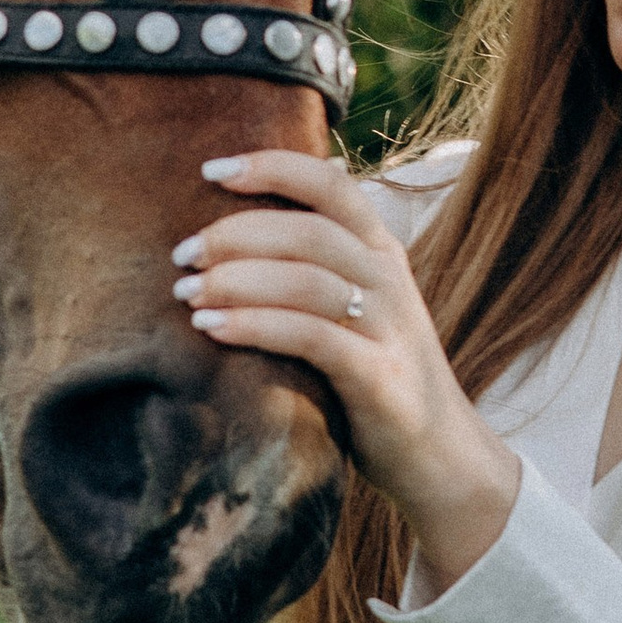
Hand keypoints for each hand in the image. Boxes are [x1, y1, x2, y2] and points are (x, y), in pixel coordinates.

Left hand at [173, 150, 520, 593]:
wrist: (438, 455)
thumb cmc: (375, 375)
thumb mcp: (357, 307)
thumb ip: (319, 263)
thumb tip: (252, 215)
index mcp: (381, 251)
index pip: (331, 184)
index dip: (272, 167)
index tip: (211, 169)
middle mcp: (389, 279)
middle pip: (308, 231)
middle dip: (236, 234)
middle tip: (183, 255)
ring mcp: (390, 328)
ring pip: (307, 280)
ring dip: (237, 281)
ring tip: (187, 294)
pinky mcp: (380, 377)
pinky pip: (311, 337)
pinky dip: (255, 326)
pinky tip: (212, 329)